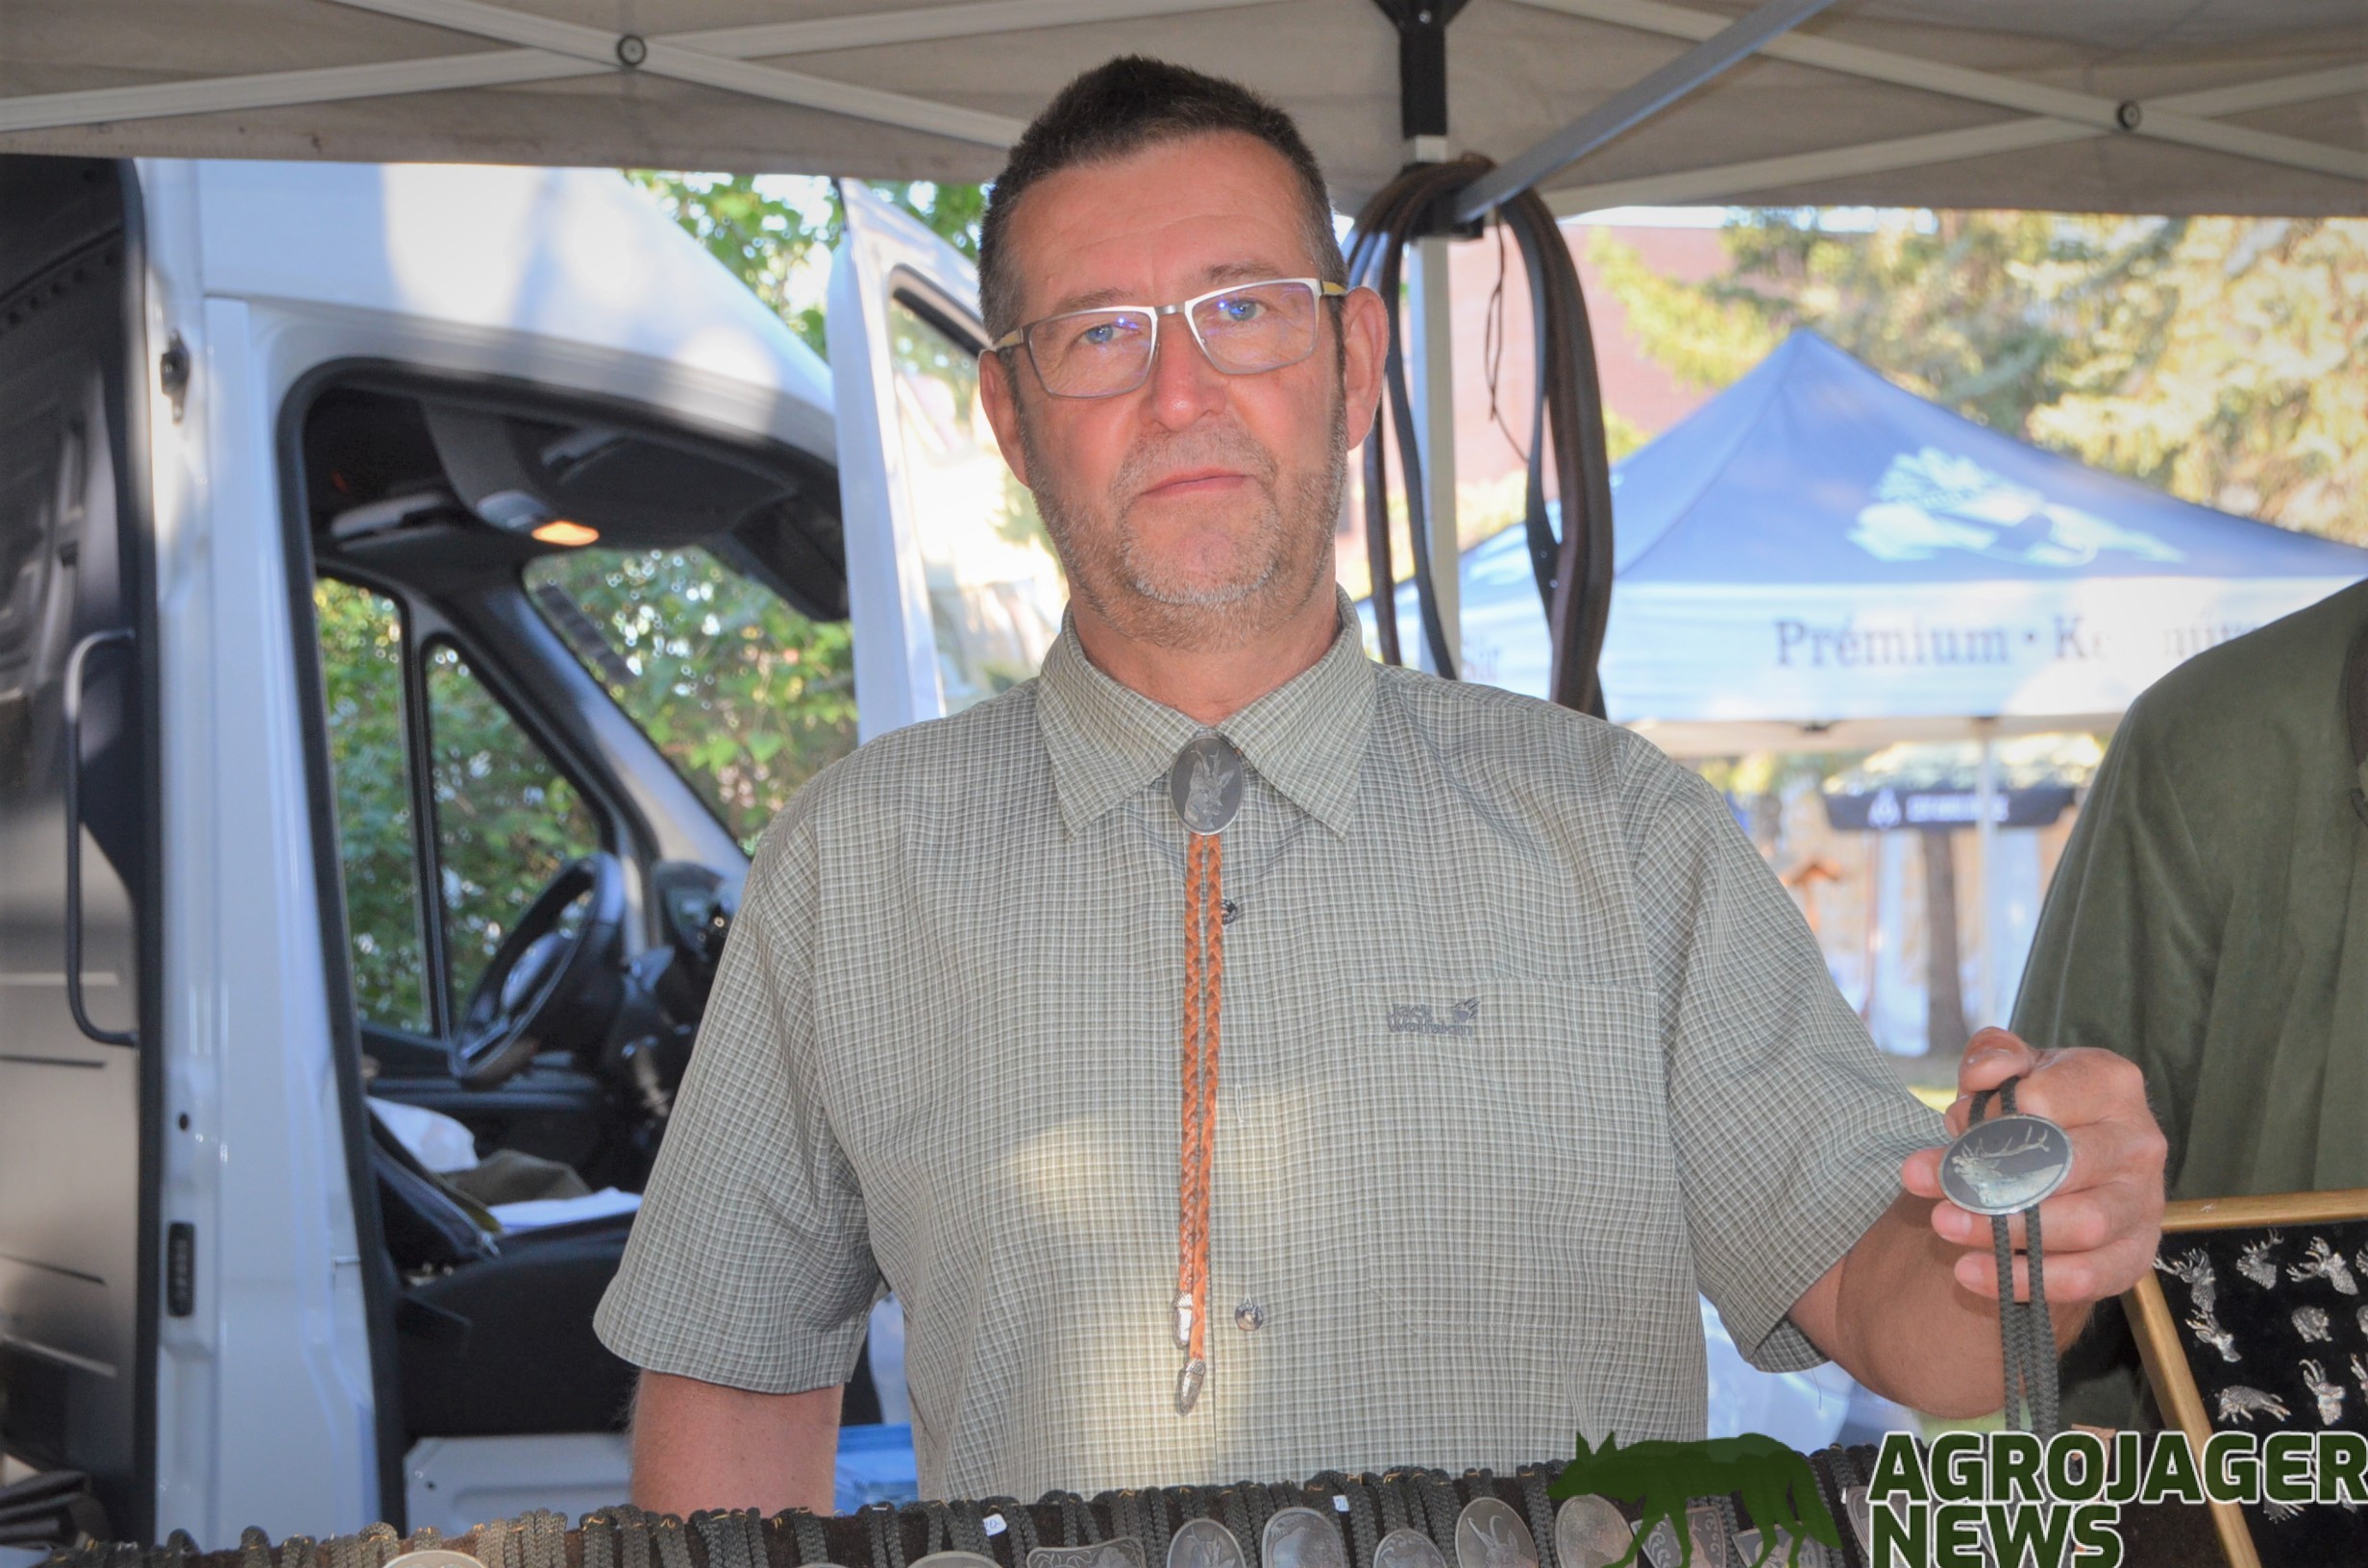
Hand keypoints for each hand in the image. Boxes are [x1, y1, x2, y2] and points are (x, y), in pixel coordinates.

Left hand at [1899, 1027, 2165, 1304]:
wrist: (2068, 1158)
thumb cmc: (2036, 1106)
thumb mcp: (2012, 1068)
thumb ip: (1993, 1055)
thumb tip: (1985, 1077)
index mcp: (2111, 1083)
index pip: (2049, 1098)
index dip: (1996, 1115)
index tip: (1955, 1125)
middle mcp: (2139, 1141)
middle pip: (2067, 1167)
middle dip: (1993, 1181)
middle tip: (1940, 1188)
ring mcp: (2144, 1201)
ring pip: (2083, 1225)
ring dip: (2006, 1232)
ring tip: (1944, 1224)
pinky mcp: (2134, 1254)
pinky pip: (2089, 1276)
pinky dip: (2028, 1281)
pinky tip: (1971, 1272)